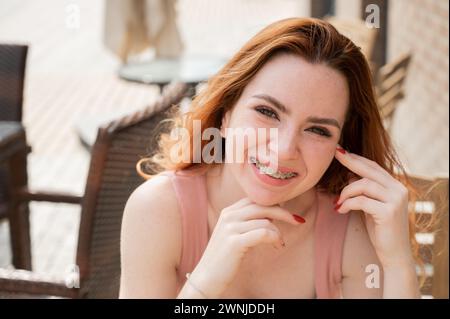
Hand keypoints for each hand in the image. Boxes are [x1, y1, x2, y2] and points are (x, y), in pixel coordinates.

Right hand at [189, 198, 302, 297]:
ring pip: (266, 221)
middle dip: (284, 213)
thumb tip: (272, 215)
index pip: (256, 199)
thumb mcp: (234, 233)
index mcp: (228, 211)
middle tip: (297, 221)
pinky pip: (264, 233)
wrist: (207, 277)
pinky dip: (275, 238)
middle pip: (263, 206)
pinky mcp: (235, 242)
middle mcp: (229, 216)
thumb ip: (248, 221)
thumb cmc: (225, 257)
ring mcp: (230, 228)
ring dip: (279, 233)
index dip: (274, 204)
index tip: (288, 214)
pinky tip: (277, 246)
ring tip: (280, 243)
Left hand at [334, 145, 412, 268]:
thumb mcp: (372, 205)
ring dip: (346, 192)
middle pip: (370, 170)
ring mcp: (395, 200)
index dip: (357, 158)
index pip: (374, 167)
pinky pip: (361, 201)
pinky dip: (347, 204)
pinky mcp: (389, 212)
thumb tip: (350, 174)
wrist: (394, 254)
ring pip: (363, 184)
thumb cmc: (381, 229)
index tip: (340, 151)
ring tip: (338, 202)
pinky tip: (340, 210)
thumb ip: (365, 190)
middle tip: (335, 154)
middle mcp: (399, 190)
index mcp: (396, 186)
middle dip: (350, 162)